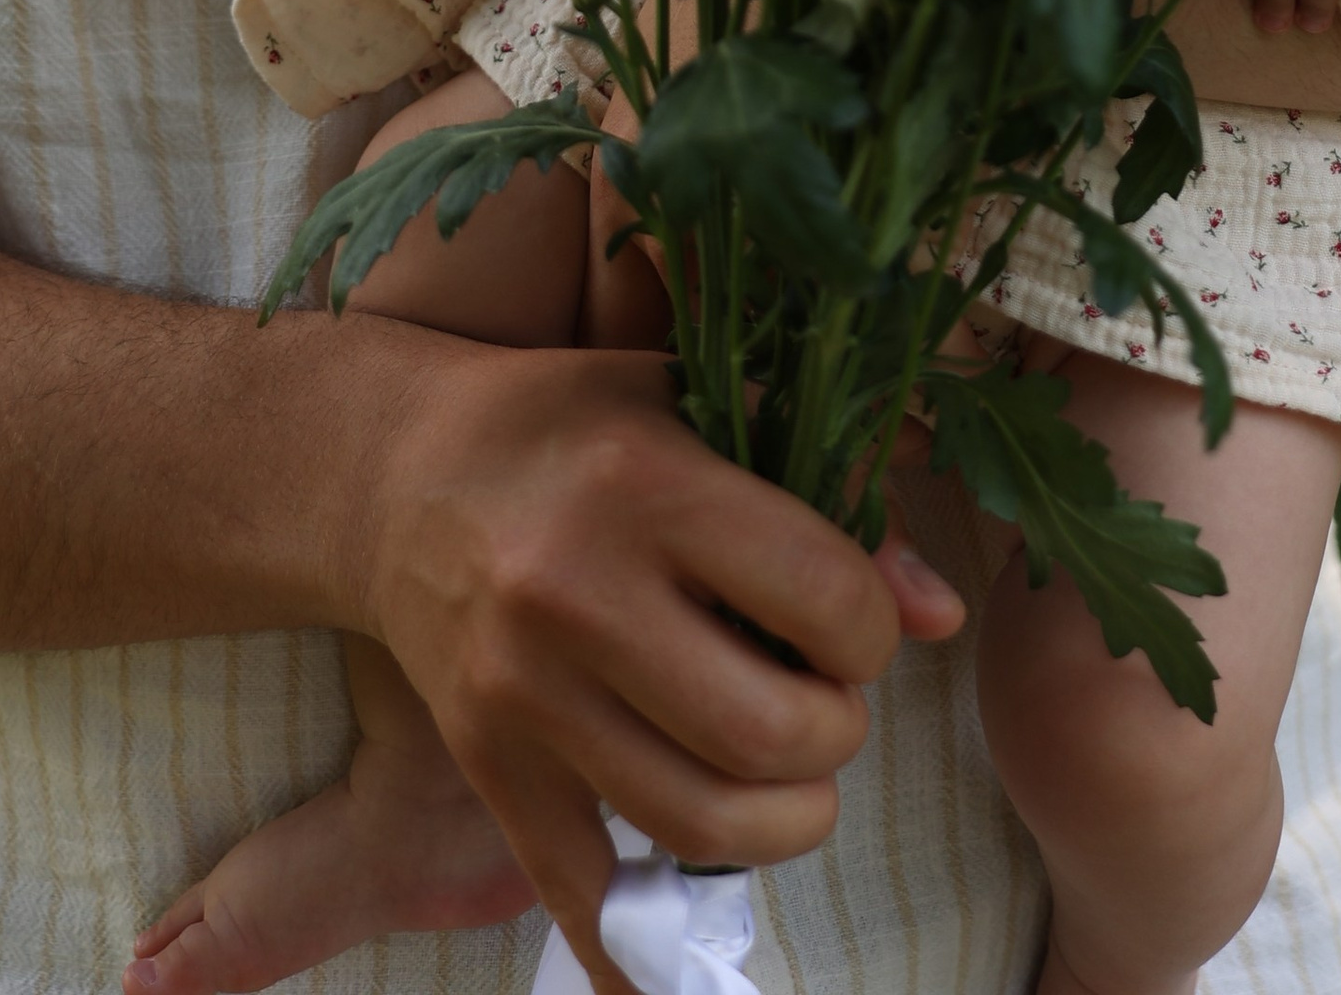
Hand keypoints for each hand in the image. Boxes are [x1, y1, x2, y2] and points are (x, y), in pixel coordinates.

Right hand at [355, 337, 961, 989]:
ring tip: (785, 772)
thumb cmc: (574, 422)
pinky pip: (583, 896)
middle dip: (836, 734)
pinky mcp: (491, 768)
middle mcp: (576, 594)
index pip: (823, 598)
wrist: (397, 476)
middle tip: (824, 701)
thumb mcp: (701, 402)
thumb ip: (835, 488)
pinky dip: (645, 955)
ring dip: (784, 820)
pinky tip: (688, 960)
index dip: (872, 627)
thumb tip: (943, 612)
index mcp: (645, 485)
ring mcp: (525, 696)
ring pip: (702, 824)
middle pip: (770, 733)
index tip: (852, 621)